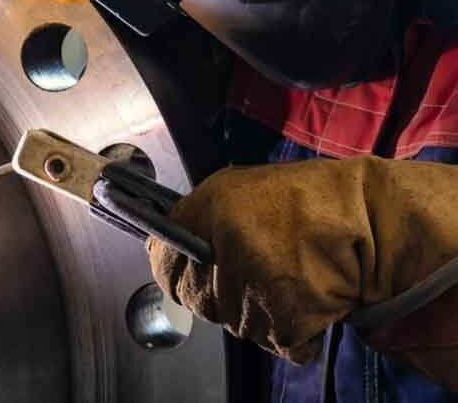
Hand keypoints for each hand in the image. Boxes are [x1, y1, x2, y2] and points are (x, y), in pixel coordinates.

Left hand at [140, 156, 457, 388]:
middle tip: (253, 272)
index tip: (188, 270)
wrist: (369, 218)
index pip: (162, 261)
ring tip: (286, 278)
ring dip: (256, 311)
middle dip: (217, 292)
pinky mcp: (279, 320)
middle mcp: (220, 248)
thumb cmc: (309, 201)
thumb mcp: (237, 189)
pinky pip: (272, 341)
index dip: (174, 269)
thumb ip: (198, 218)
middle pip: (195, 297)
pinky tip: (306, 300)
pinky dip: (291, 332)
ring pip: (233, 322)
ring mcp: (248, 286)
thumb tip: (170, 244)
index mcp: (206, 210)